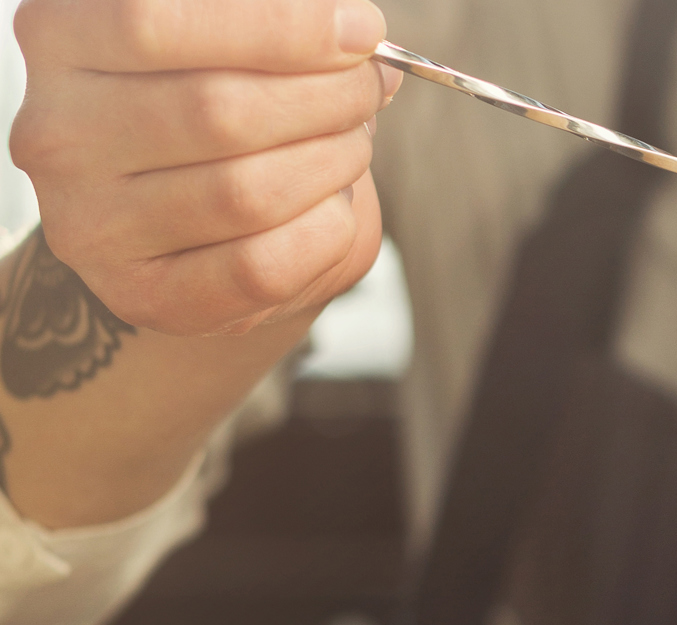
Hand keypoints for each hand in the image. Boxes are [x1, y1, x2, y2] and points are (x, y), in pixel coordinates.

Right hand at [10, 0, 397, 335]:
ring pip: (247, 193)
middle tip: (369, 90)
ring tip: (351, 144)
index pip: (154, 21)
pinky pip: (262, 268)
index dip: (279, 27)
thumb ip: (273, 26)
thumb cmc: (213, 104)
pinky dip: (325, 229)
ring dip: (333, 162)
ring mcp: (90, 225)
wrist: (187, 223)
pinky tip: (331, 204)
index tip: (360, 31)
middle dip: (328, 97)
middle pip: (218, 112)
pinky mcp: (141, 295)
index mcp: (61, 41)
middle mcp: (56, 134)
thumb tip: (356, 37)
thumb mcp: (227, 43)